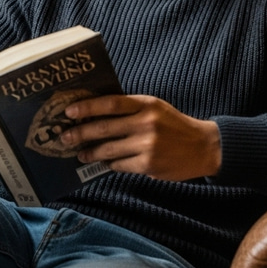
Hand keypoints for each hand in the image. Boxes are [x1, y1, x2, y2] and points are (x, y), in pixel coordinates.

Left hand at [60, 94, 221, 180]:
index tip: (69, 111)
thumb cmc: (174, 125)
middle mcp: (145, 123)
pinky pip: (120, 164)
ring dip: (91, 152)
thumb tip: (97, 113)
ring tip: (80, 153)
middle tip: (64, 136)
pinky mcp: (148, 165)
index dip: (88, 107)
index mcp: (146, 104)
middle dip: (81, 132)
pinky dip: (109, 163)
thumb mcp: (155, 108)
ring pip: (109, 149)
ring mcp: (147, 145)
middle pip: (104, 127)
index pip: (110, 103)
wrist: (202, 146)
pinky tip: (102, 162)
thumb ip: (131, 109)